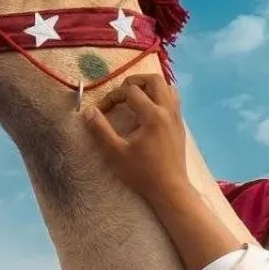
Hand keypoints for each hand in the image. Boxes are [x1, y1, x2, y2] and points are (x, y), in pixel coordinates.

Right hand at [81, 71, 188, 207]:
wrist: (169, 189)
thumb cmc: (142, 173)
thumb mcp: (115, 153)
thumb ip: (100, 130)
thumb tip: (88, 111)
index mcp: (152, 115)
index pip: (130, 91)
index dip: (113, 96)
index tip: (102, 110)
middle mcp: (168, 110)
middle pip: (154, 80)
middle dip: (134, 82)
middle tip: (120, 94)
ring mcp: (177, 117)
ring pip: (167, 87)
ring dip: (150, 87)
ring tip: (135, 98)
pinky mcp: (180, 125)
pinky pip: (173, 99)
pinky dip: (160, 97)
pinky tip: (148, 110)